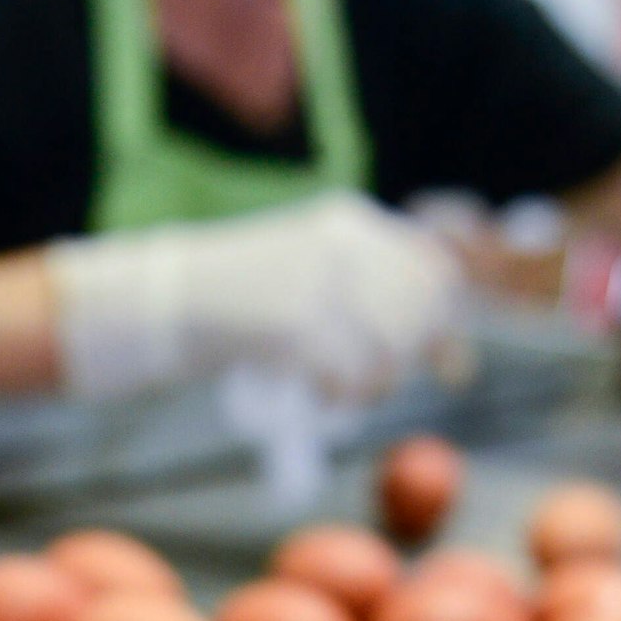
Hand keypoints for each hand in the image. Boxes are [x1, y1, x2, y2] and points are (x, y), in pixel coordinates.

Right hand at [46, 192, 466, 406]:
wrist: (167, 298)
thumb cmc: (243, 299)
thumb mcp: (315, 277)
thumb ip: (378, 301)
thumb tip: (453, 356)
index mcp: (351, 224)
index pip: (436, 268)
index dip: (448, 322)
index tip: (452, 367)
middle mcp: (344, 245)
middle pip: (418, 316)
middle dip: (407, 361)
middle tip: (371, 384)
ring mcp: (320, 282)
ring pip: (389, 350)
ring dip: (372, 384)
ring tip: (338, 391)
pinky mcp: (295, 322)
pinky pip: (348, 376)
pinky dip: (338, 396)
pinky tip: (315, 392)